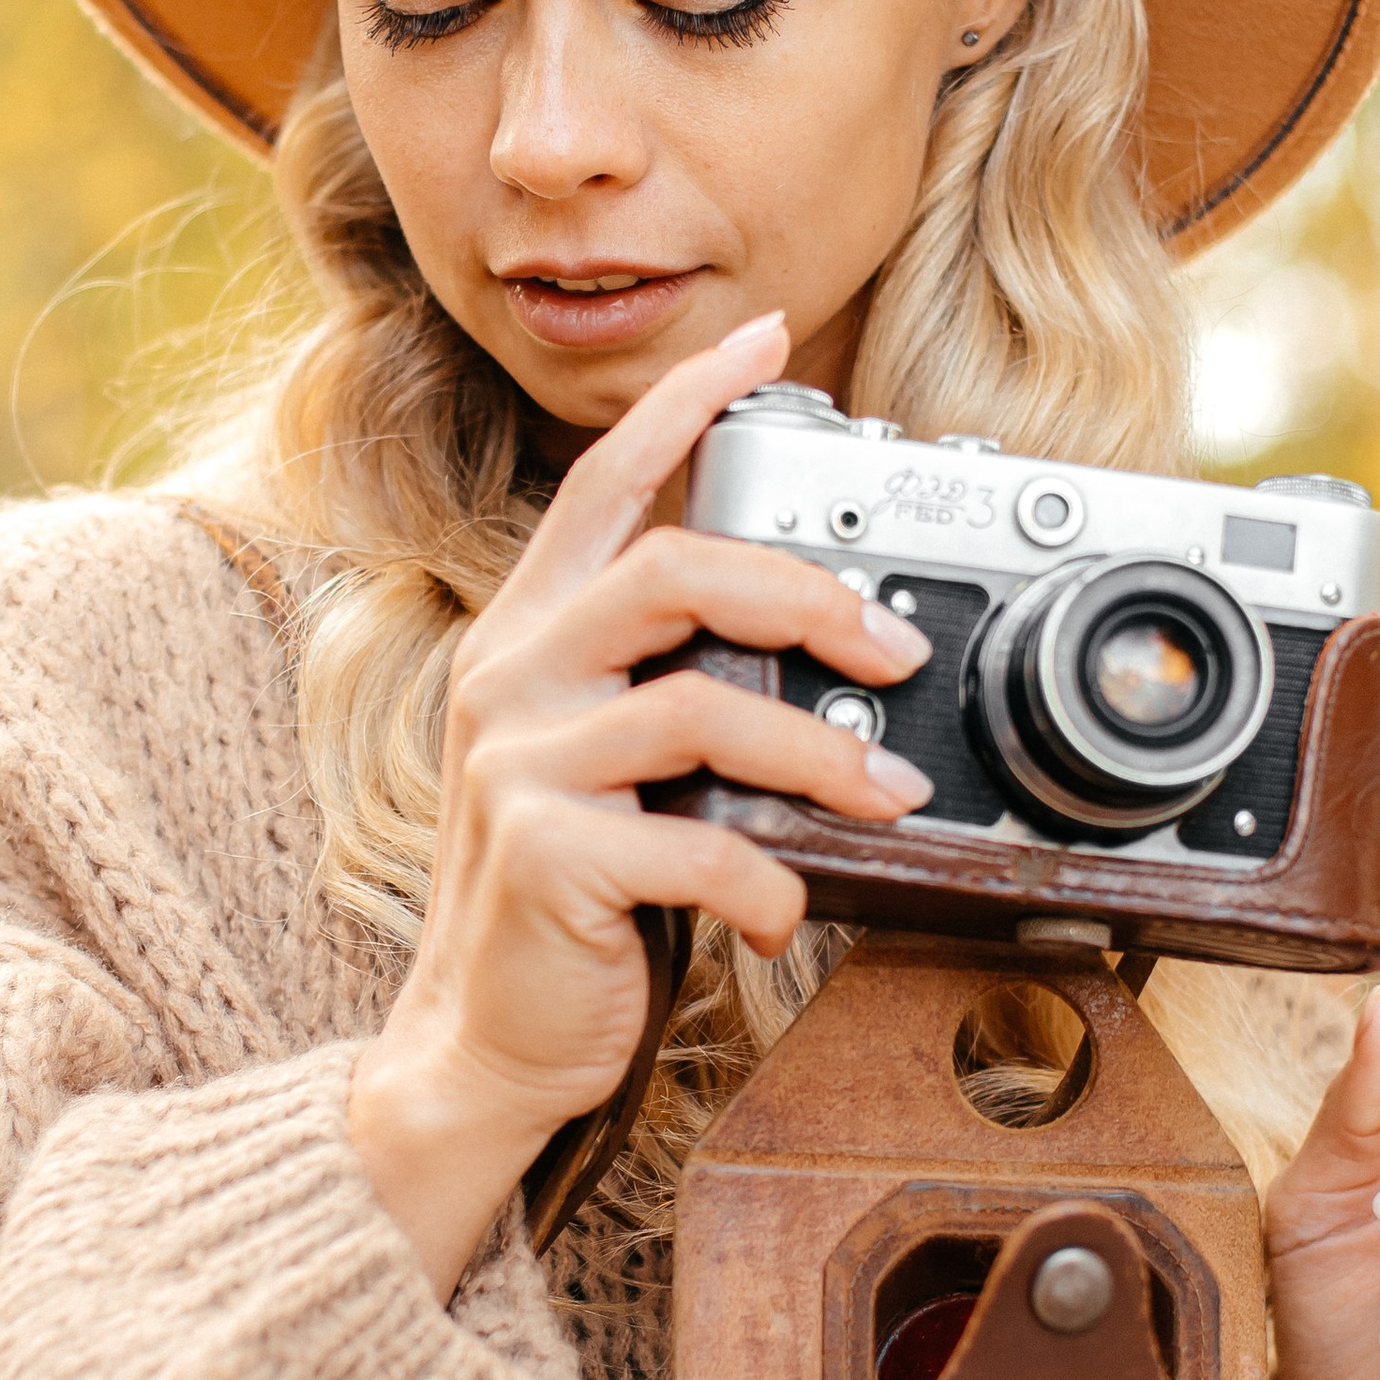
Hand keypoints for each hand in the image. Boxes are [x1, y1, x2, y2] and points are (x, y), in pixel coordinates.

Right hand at [349, 309, 938, 1296]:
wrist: (485, 1038)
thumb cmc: (573, 899)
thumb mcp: (616, 766)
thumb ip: (680, 687)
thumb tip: (828, 650)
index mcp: (531, 634)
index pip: (605, 484)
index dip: (684, 402)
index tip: (762, 340)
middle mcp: (510, 675)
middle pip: (669, 570)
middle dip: (807, 597)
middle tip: (894, 652)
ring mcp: (516, 762)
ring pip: (699, 705)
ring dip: (819, 755)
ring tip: (888, 796)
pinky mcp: (542, 854)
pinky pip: (694, 841)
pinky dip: (768, 877)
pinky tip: (788, 910)